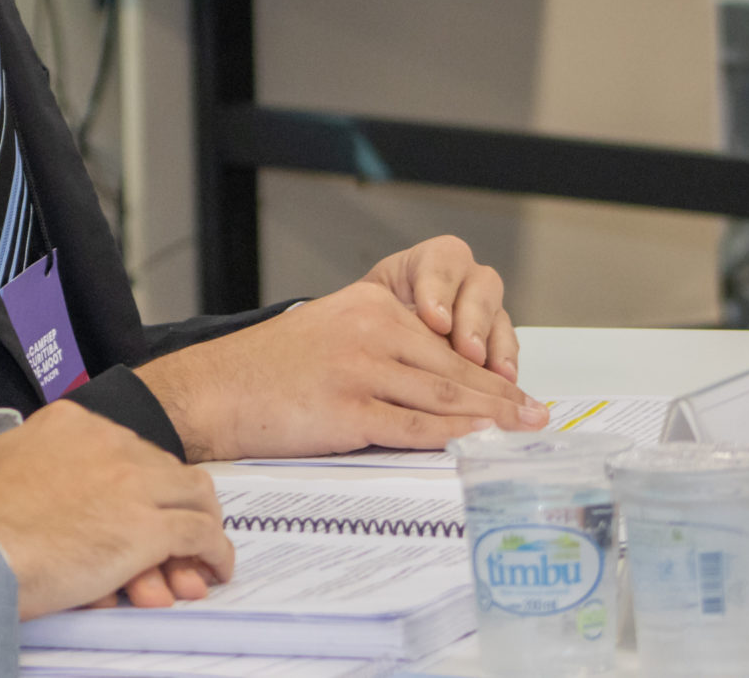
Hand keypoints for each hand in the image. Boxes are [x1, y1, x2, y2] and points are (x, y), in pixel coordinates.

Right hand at [0, 401, 234, 618]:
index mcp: (67, 424)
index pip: (124, 445)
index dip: (135, 479)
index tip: (135, 505)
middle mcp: (107, 443)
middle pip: (165, 468)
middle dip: (172, 503)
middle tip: (174, 537)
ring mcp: (131, 483)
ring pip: (196, 495)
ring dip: (203, 524)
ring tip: (202, 553)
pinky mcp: (146, 528)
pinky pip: (202, 535)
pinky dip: (214, 552)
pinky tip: (212, 570)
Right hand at [137, 278, 546, 462]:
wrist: (212, 391)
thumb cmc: (265, 370)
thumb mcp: (327, 333)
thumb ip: (379, 346)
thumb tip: (437, 382)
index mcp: (368, 304)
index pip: (443, 342)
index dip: (486, 370)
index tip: (515, 390)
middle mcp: (369, 330)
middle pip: (452, 369)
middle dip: (501, 396)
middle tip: (536, 415)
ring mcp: (359, 369)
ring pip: (443, 397)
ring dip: (491, 419)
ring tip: (522, 431)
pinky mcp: (347, 410)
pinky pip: (414, 428)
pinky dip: (453, 438)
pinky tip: (477, 445)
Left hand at [364, 235, 517, 379]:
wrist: (370, 343)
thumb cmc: (365, 321)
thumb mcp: (367, 311)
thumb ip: (385, 319)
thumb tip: (402, 341)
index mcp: (426, 262)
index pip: (440, 261)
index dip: (440, 290)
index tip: (436, 321)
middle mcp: (462, 278)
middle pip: (480, 286)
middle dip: (474, 321)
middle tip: (468, 351)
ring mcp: (483, 307)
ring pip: (499, 316)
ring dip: (496, 346)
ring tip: (494, 375)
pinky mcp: (495, 337)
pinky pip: (508, 347)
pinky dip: (505, 366)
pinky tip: (503, 384)